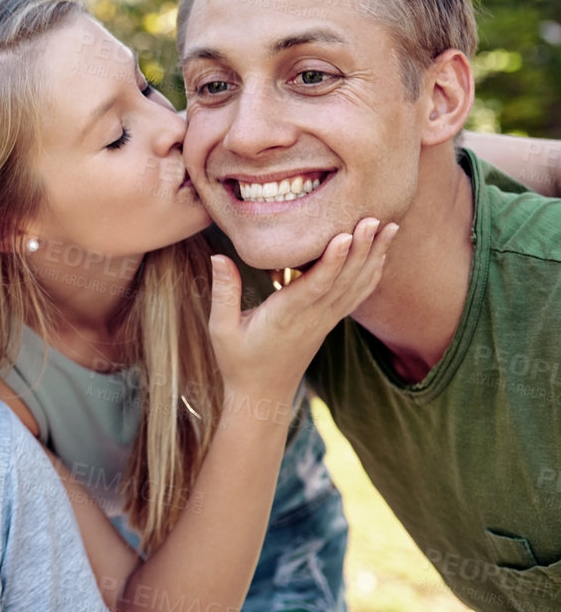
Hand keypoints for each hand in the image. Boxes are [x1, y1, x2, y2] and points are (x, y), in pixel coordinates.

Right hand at [208, 216, 398, 409]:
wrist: (262, 394)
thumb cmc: (238, 361)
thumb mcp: (220, 328)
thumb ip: (223, 292)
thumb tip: (220, 256)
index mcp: (286, 316)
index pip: (315, 286)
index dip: (333, 261)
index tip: (346, 234)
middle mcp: (312, 317)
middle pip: (344, 280)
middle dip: (361, 248)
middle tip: (375, 217)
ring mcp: (325, 321)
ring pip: (356, 286)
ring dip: (374, 256)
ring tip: (390, 227)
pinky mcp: (329, 322)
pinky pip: (356, 296)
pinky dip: (372, 275)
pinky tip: (381, 255)